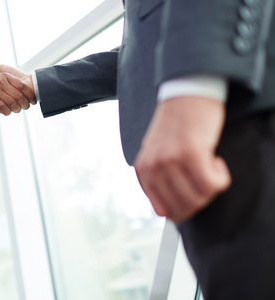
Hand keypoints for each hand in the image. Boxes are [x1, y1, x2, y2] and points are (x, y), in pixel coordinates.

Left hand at [134, 96, 231, 222]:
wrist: (187, 92)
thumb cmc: (177, 124)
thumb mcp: (158, 153)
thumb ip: (160, 179)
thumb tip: (173, 212)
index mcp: (143, 170)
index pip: (162, 210)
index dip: (183, 210)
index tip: (194, 198)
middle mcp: (153, 167)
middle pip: (182, 209)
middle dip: (200, 201)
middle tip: (206, 180)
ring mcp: (170, 160)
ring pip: (198, 198)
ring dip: (211, 188)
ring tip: (210, 166)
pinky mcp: (191, 153)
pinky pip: (212, 184)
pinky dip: (221, 177)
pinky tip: (216, 160)